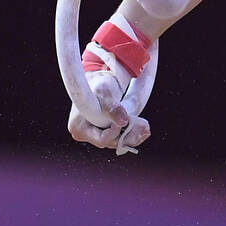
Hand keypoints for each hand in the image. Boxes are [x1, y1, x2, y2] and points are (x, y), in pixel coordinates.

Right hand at [66, 35, 151, 152]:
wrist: (102, 82)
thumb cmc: (99, 86)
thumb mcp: (104, 94)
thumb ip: (112, 108)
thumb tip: (123, 120)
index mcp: (79, 127)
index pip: (101, 139)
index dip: (116, 132)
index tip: (126, 119)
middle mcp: (85, 134)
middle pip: (110, 142)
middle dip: (128, 135)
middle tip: (144, 128)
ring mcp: (95, 135)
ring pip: (117, 142)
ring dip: (133, 136)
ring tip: (146, 129)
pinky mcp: (104, 133)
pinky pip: (119, 138)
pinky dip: (132, 134)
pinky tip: (144, 130)